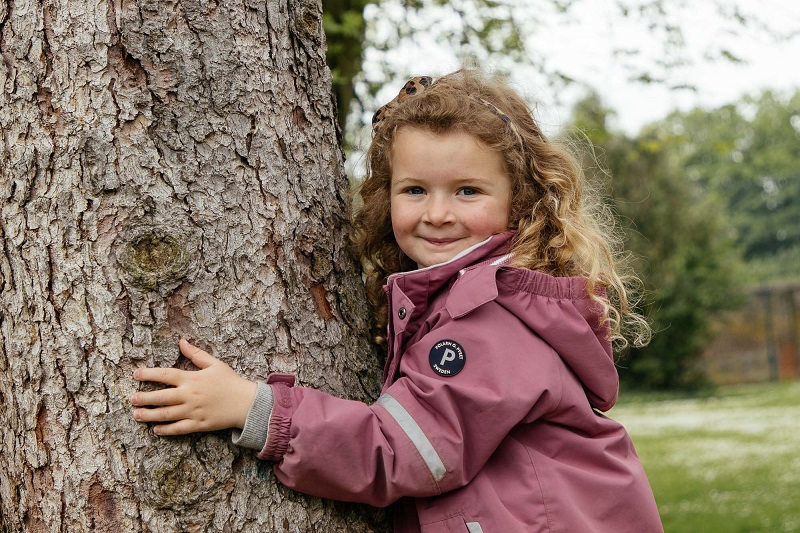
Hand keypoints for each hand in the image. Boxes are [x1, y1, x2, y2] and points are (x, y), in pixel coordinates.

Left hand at [131, 338, 256, 435]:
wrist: (246, 403)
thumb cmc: (230, 381)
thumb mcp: (215, 364)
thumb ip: (196, 354)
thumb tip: (181, 342)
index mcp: (192, 379)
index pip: (165, 375)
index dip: (148, 374)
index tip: (136, 374)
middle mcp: (189, 396)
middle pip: (160, 397)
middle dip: (143, 398)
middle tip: (131, 399)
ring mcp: (193, 412)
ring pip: (165, 414)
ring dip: (149, 415)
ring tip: (137, 415)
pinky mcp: (198, 425)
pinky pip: (178, 428)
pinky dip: (165, 430)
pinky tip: (156, 429)